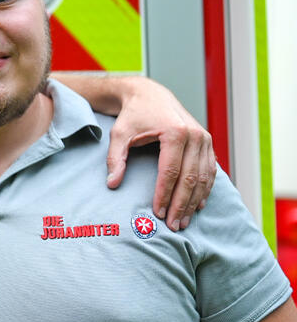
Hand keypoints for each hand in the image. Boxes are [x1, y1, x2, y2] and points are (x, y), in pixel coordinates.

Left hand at [106, 77, 216, 230]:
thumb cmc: (133, 115)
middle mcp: (195, 135)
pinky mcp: (208, 143)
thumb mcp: (119, 134)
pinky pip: (210, 171)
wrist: (150, 95)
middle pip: (190, 178)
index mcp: (175, 132)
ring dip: (194, 202)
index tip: (158, 214)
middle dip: (181, 204)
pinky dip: (205, 190)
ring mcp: (205, 139)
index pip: (171, 171)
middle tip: (174, 226)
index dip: (164, 194)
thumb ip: (115, 159)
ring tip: (184, 222)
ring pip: (203, 178)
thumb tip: (112, 184)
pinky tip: (197, 206)